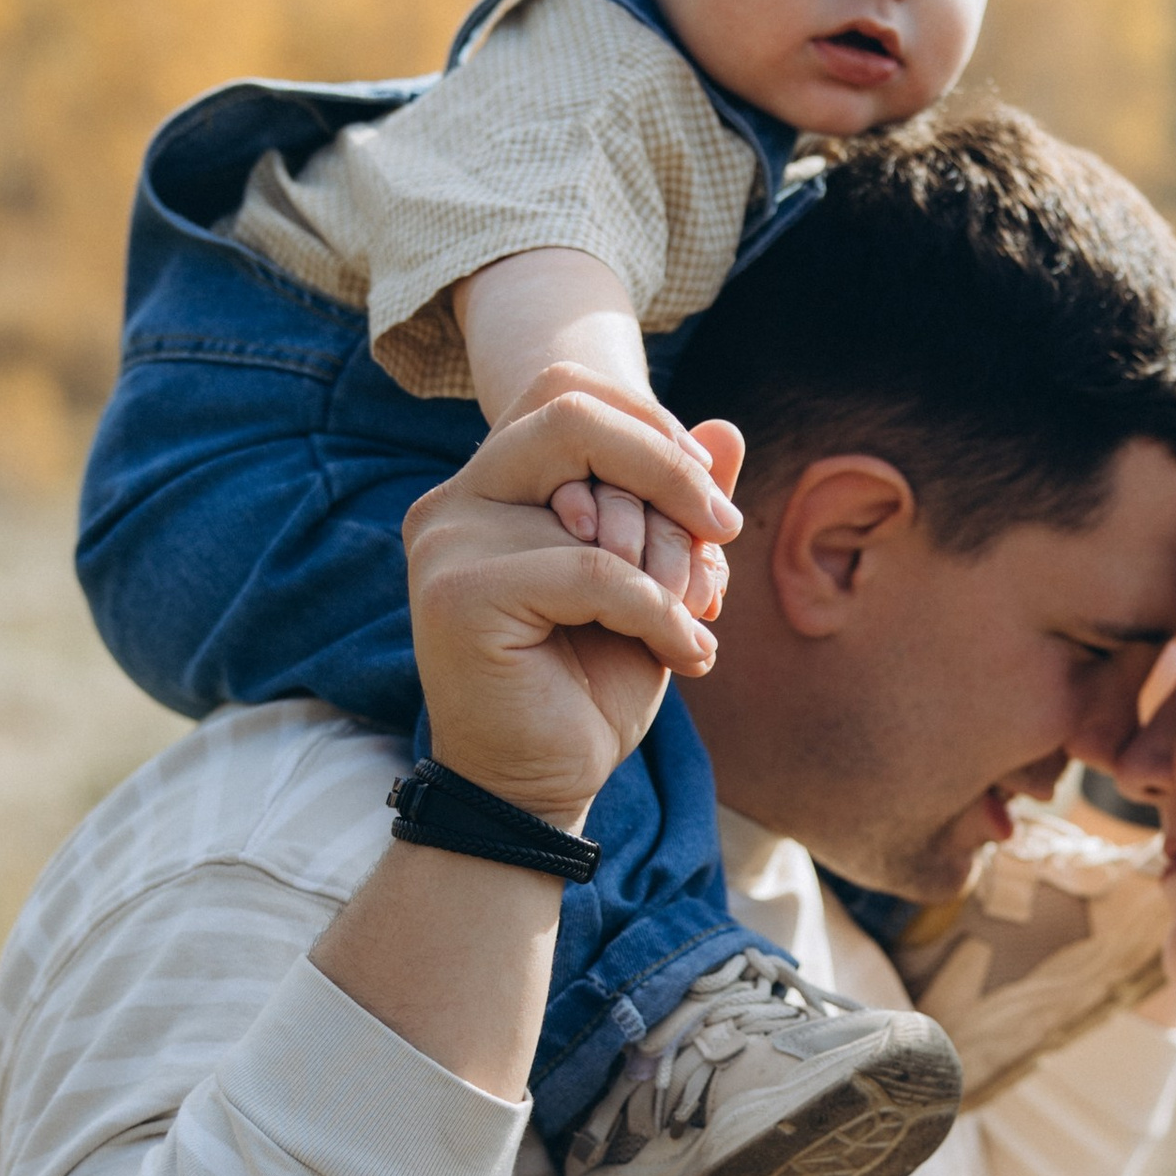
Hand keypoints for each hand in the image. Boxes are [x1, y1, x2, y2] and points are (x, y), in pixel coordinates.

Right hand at [402, 390, 744, 826]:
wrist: (539, 785)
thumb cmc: (589, 681)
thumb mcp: (653, 579)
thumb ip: (678, 502)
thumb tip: (727, 429)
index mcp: (491, 483)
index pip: (569, 390)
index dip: (652, 426)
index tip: (708, 498)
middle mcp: (455, 499)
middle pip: (574, 414)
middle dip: (669, 471)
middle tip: (723, 532)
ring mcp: (448, 542)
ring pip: (598, 504)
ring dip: (673, 561)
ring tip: (694, 618)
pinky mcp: (461, 594)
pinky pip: (597, 571)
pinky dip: (660, 613)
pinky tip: (685, 655)